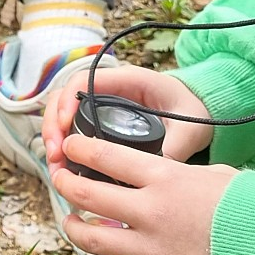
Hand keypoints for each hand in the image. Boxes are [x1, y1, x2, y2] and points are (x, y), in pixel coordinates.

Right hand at [43, 65, 214, 170]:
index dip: (67, 102)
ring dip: (54, 138)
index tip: (64, 128)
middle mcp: (108, 88)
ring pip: (62, 113)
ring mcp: (101, 102)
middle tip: (55, 156)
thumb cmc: (194, 110)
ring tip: (56, 168)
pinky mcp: (99, 119)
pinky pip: (72, 127)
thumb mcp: (190, 129)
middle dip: (53, 126)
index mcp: (127, 80)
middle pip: (64, 98)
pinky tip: (65, 166)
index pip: (82, 81)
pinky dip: (64, 144)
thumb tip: (155, 174)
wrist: (200, 108)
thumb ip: (175, 147)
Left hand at [54, 136, 239, 254]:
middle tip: (60, 179)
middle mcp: (151, 212)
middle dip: (65, 184)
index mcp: (165, 178)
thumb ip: (179, 173)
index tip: (70, 147)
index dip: (79, 149)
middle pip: (87, 195)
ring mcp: (153, 251)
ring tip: (72, 221)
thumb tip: (160, 174)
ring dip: (74, 228)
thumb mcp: (215, 174)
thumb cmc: (252, 208)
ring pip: (91, 239)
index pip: (104, 157)